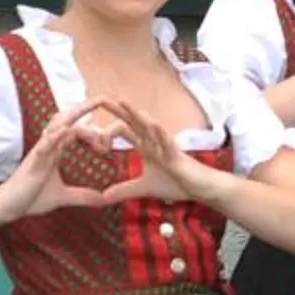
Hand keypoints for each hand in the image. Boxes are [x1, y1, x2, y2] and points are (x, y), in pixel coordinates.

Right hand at [0, 101, 127, 223]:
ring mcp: (40, 152)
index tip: (108, 141)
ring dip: (74, 116)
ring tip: (90, 104)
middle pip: (66, 120)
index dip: (92, 129)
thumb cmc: (30, 198)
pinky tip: (65, 130)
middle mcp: (48, 147)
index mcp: (55, 151)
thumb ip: (83, 196)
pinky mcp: (32, 162)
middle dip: (84, 108)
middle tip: (103, 98)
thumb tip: (104, 200)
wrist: (6, 207)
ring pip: (56, 126)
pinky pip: (43, 145)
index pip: (74, 130)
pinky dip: (54, 137)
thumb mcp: (63, 197)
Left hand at [81, 99, 219, 210]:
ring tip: (122, 101)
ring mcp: (164, 145)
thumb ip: (123, 190)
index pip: (123, 130)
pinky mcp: (175, 153)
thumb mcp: (143, 188)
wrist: (199, 189)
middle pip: (132, 120)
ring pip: (148, 125)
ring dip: (135, 113)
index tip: (95, 145)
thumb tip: (102, 197)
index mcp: (144, 146)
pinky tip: (151, 123)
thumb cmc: (175, 183)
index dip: (106, 132)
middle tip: (99, 98)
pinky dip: (158, 131)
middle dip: (116, 109)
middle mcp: (152, 141)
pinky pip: (167, 139)